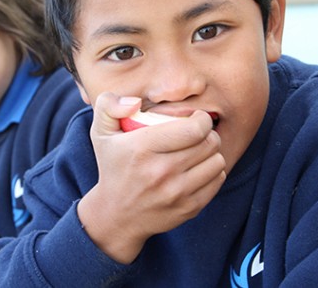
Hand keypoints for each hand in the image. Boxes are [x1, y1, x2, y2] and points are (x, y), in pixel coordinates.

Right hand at [77, 92, 226, 263]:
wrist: (116, 215)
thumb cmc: (113, 167)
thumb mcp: (100, 132)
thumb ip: (108, 105)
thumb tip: (134, 103)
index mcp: (141, 148)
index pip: (194, 129)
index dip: (201, 119)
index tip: (194, 119)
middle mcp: (160, 172)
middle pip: (209, 143)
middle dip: (208, 134)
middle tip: (198, 134)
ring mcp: (176, 193)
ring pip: (217, 161)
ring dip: (212, 153)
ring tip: (199, 151)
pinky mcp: (189, 208)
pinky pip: (217, 181)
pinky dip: (212, 172)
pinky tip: (199, 169)